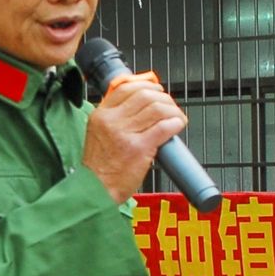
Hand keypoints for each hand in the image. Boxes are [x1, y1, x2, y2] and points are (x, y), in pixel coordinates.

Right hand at [82, 72, 187, 204]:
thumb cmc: (99, 167)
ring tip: (176, 117)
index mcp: (101, 115)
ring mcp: (125, 134)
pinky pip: (163, 127)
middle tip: (170, 106)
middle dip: (163, 98)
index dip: (146, 85)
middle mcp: (112, 121)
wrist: (96, 190)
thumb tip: (138, 105)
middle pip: (144, 95)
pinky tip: (178, 125)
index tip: (156, 90)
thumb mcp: (98, 134)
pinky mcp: (139, 148)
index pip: (126, 88)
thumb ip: (114, 118)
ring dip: (172, 111)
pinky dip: (175, 123)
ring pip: (157, 109)